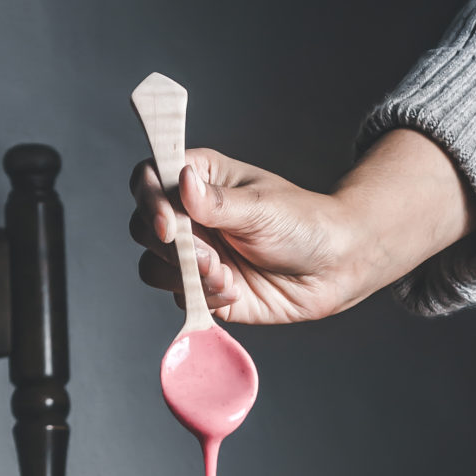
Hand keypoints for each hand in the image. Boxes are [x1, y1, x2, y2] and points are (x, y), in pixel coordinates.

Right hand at [129, 127, 475, 327]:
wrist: (333, 268)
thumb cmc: (303, 224)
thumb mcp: (261, 207)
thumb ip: (217, 202)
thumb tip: (184, 183)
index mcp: (199, 179)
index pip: (148, 179)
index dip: (147, 200)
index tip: (167, 224)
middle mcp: (189, 215)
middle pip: (142, 226)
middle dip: (171, 247)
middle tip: (208, 256)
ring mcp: (193, 254)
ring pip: (153, 266)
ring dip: (184, 275)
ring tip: (225, 275)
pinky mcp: (203, 289)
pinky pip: (178, 297)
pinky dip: (202, 297)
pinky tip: (234, 290)